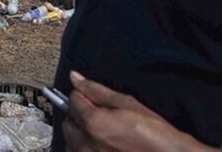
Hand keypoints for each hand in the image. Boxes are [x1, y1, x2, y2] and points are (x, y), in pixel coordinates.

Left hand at [64, 71, 211, 151]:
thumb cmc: (152, 131)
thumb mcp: (126, 103)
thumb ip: (96, 90)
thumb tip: (74, 77)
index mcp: (92, 122)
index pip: (73, 100)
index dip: (84, 97)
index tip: (94, 100)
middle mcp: (85, 143)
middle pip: (68, 123)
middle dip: (80, 117)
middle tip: (100, 118)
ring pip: (71, 142)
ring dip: (81, 136)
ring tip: (104, 136)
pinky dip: (85, 149)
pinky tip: (103, 147)